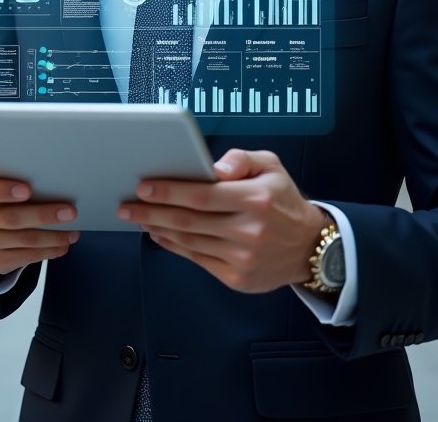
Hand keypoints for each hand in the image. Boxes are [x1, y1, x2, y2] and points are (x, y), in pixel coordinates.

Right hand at [0, 170, 79, 276]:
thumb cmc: (4, 186)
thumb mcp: (2, 175)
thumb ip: (17, 173)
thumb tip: (54, 174)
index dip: (2, 190)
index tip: (27, 190)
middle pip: (9, 218)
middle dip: (43, 215)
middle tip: (70, 212)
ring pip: (22, 240)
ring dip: (52, 237)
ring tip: (73, 231)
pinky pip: (25, 257)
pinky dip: (48, 250)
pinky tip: (63, 244)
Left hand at [117, 148, 325, 293]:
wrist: (309, 247)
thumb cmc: (283, 200)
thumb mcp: (271, 166)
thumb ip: (241, 159)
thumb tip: (213, 167)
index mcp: (255, 199)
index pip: (203, 195)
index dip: (170, 191)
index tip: (144, 186)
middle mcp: (248, 230)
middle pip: (189, 221)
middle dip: (152, 211)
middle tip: (127, 204)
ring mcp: (242, 258)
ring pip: (189, 242)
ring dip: (158, 229)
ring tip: (138, 217)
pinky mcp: (236, 278)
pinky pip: (197, 259)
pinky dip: (174, 247)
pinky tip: (160, 234)